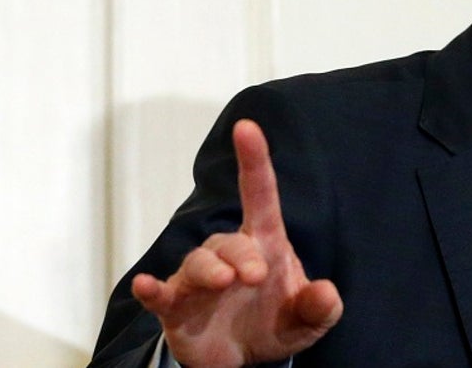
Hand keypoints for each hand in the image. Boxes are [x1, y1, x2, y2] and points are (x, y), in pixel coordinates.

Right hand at [131, 119, 342, 367]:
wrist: (243, 358)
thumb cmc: (275, 322)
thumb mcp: (309, 319)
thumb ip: (320, 307)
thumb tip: (326, 294)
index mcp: (264, 244)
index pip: (259, 194)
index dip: (253, 160)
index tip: (247, 127)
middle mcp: (229, 255)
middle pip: (228, 242)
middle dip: (241, 255)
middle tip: (255, 276)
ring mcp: (199, 280)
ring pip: (196, 262)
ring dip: (208, 270)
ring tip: (224, 282)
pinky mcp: (176, 307)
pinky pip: (160, 294)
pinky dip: (152, 290)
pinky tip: (145, 286)